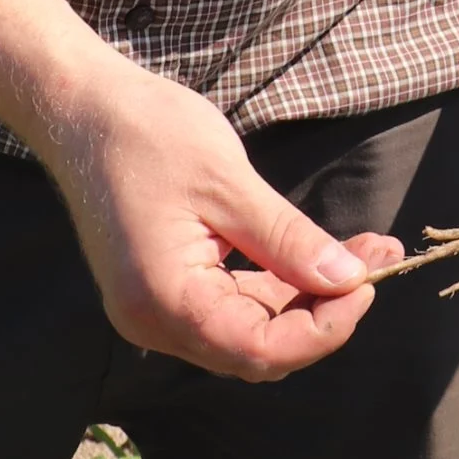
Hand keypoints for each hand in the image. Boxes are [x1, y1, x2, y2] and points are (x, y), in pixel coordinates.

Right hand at [35, 55, 397, 380]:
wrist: (80, 108)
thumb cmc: (146, 134)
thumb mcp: (229, 184)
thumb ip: (289, 241)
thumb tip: (349, 279)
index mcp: (164, 301)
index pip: (262, 350)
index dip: (326, 326)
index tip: (370, 280)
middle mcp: (154, 321)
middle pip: (259, 348)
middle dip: (326, 311)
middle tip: (377, 256)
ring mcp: (155, 309)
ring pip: (251, 330)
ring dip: (308, 297)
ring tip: (365, 249)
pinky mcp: (163, 289)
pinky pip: (232, 307)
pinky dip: (279, 285)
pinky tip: (319, 254)